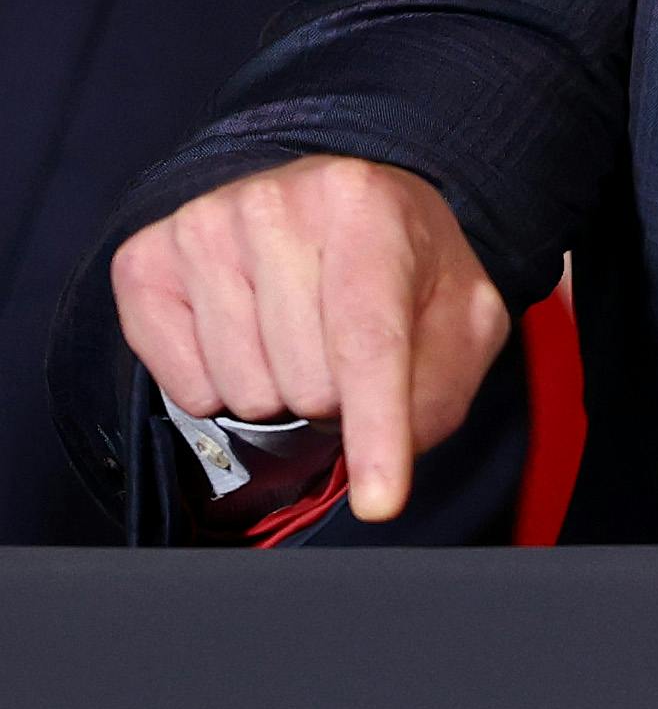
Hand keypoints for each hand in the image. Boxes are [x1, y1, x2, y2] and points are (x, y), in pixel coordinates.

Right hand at [110, 155, 507, 524]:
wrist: (334, 208)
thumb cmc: (402, 266)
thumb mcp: (462, 314)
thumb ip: (442, 381)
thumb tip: (393, 444)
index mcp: (365, 205)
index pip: (368, 342)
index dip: (377, 430)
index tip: (382, 504)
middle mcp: (273, 204)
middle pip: (308, 381)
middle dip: (337, 397)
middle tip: (345, 350)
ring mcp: (200, 228)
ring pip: (244, 391)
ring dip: (281, 391)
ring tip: (297, 336)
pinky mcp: (143, 262)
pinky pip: (184, 386)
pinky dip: (221, 388)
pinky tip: (245, 337)